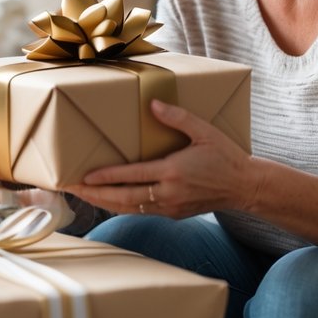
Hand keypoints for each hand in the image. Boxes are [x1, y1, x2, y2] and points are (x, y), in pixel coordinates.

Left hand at [63, 99, 256, 217]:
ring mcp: (170, 206)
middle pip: (123, 198)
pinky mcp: (173, 213)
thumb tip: (153, 103)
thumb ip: (177, 117)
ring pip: (129, 208)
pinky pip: (141, 211)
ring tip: (84, 195)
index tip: (85, 177)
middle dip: (95, 194)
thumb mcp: (204, 131)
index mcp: (173, 172)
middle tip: (72, 189)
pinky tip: (109, 201)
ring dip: (104, 203)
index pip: (131, 176)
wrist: (245, 186)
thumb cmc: (226, 156)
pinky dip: (122, 207)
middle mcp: (168, 193)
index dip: (106, 177)